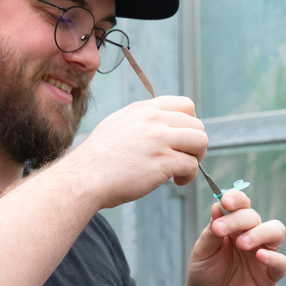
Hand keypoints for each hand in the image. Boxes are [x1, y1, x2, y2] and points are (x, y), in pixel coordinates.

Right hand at [73, 96, 207, 207]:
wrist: (85, 177)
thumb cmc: (99, 158)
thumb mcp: (118, 124)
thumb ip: (142, 121)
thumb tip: (163, 125)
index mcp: (144, 109)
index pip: (186, 105)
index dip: (190, 123)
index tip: (182, 139)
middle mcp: (154, 120)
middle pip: (198, 125)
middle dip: (195, 145)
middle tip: (183, 159)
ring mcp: (159, 139)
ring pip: (201, 142)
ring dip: (196, 158)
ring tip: (181, 170)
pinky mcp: (163, 162)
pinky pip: (191, 165)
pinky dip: (188, 176)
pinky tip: (176, 181)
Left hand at [186, 191, 285, 285]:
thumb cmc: (205, 275)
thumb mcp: (202, 252)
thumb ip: (212, 230)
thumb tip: (218, 205)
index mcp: (233, 226)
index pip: (241, 205)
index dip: (236, 199)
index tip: (225, 201)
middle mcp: (251, 235)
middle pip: (254, 216)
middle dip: (238, 220)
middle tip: (221, 230)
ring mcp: (262, 254)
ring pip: (276, 231)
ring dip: (260, 232)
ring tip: (242, 243)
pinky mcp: (270, 274)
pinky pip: (281, 262)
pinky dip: (274, 257)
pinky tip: (259, 257)